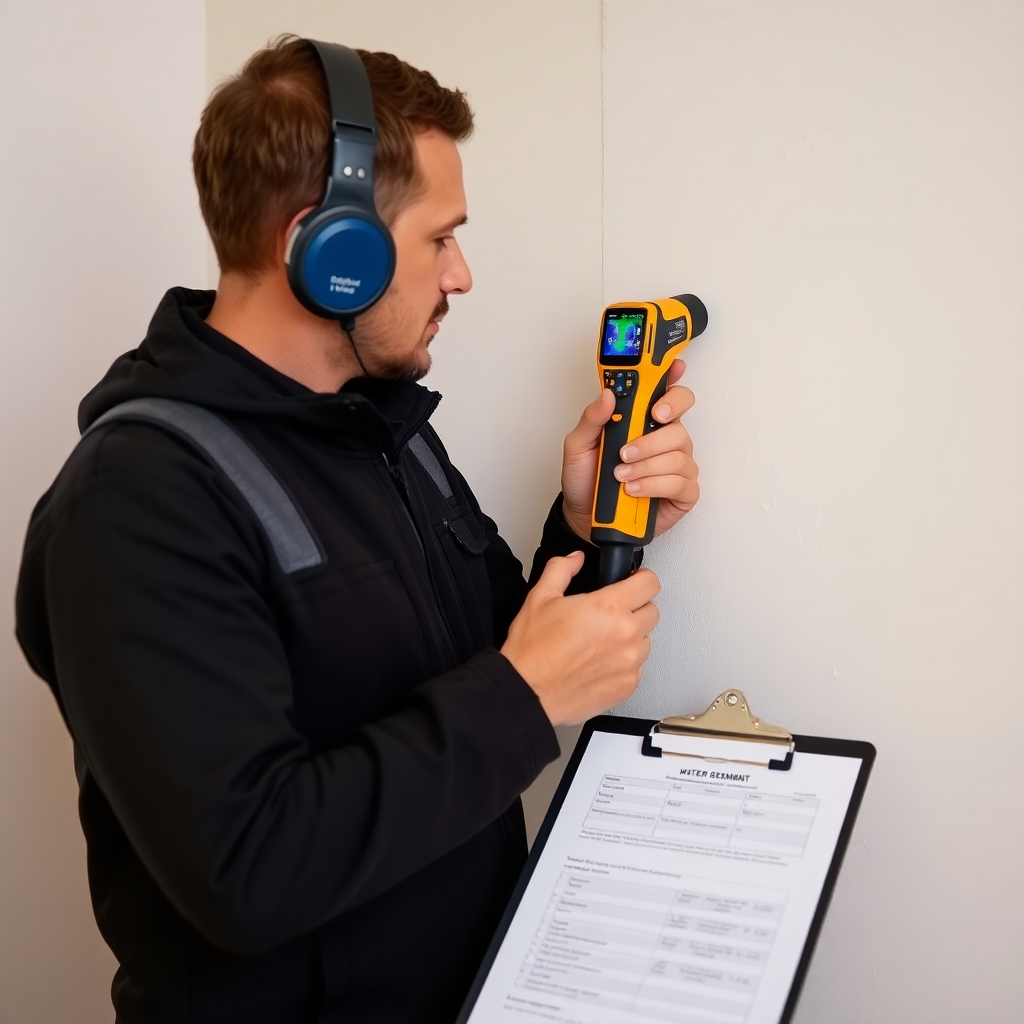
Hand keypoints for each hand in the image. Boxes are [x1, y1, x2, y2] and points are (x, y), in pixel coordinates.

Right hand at [501, 553, 660, 724]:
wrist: (527, 692)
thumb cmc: (533, 652)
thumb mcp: (540, 597)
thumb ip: (561, 569)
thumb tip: (574, 559)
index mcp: (608, 608)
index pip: (650, 583)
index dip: (642, 578)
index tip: (635, 581)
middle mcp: (625, 634)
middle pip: (652, 611)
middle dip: (635, 608)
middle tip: (610, 614)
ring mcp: (630, 662)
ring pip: (646, 641)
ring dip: (631, 637)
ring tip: (601, 641)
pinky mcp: (628, 685)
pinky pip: (638, 667)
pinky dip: (624, 662)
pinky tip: (599, 662)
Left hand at [560, 360, 698, 541]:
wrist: (584, 517)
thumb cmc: (586, 479)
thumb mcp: (577, 446)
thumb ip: (591, 419)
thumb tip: (608, 395)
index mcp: (644, 422)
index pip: (669, 394)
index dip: (673, 383)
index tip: (667, 381)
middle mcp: (664, 441)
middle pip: (678, 426)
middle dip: (651, 439)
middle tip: (625, 450)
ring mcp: (677, 466)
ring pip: (678, 455)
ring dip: (645, 466)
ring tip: (621, 476)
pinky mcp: (682, 493)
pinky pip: (680, 483)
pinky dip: (654, 485)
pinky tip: (634, 490)